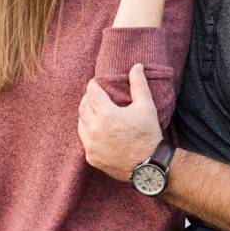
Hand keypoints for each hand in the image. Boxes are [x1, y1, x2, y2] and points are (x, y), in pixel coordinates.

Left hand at [78, 64, 162, 181]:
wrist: (148, 164)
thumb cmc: (148, 133)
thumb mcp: (146, 107)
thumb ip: (139, 85)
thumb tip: (136, 66)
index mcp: (107, 115)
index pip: (92, 93)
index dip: (93, 85)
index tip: (95, 82)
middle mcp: (95, 130)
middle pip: (82, 107)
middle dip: (87, 99)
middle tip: (93, 95)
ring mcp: (91, 145)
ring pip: (80, 124)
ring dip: (86, 115)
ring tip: (94, 111)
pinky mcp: (91, 157)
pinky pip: (85, 141)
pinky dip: (89, 132)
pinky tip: (98, 130)